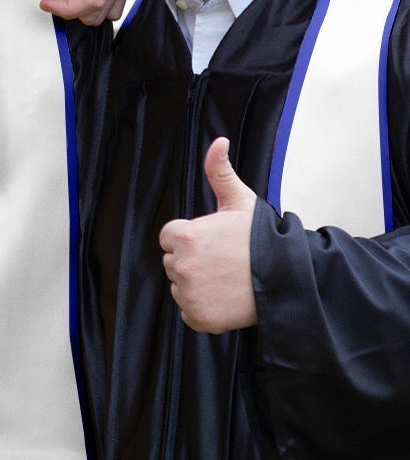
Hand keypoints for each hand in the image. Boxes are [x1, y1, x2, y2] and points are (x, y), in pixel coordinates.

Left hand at [157, 137, 258, 332]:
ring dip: (197, 284)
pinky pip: (189, 310)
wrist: (288, 278)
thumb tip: (218, 142)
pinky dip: (203, 308)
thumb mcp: (240, 201)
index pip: (171, 238)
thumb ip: (219, 171)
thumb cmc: (262, 239)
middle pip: (173, 262)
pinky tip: (225, 298)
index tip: (215, 242)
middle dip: (194, 261)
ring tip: (227, 279)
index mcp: (184, 236)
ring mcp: (189, 293)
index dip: (193, 238)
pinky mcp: (198, 317)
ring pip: (181, 286)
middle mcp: (181, 265)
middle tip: (224, 262)